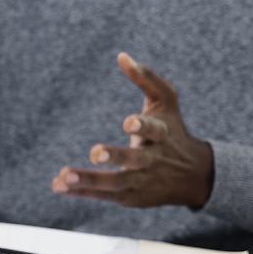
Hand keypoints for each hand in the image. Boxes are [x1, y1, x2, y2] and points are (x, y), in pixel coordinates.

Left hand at [52, 53, 213, 208]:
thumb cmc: (173, 130)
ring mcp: (141, 181)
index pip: (154, 129)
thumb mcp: (166, 102)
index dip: (142, 126)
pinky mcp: (129, 197)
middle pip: (134, 161)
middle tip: (95, 153)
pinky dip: (81, 192)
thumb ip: (146, 78)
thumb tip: (121, 56)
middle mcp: (152, 160)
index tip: (127, 122)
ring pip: (114, 183)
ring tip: (64, 176)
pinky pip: (103, 196)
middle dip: (115, 157)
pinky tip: (59, 186)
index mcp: (162, 134)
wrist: (193, 175)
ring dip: (88, 180)